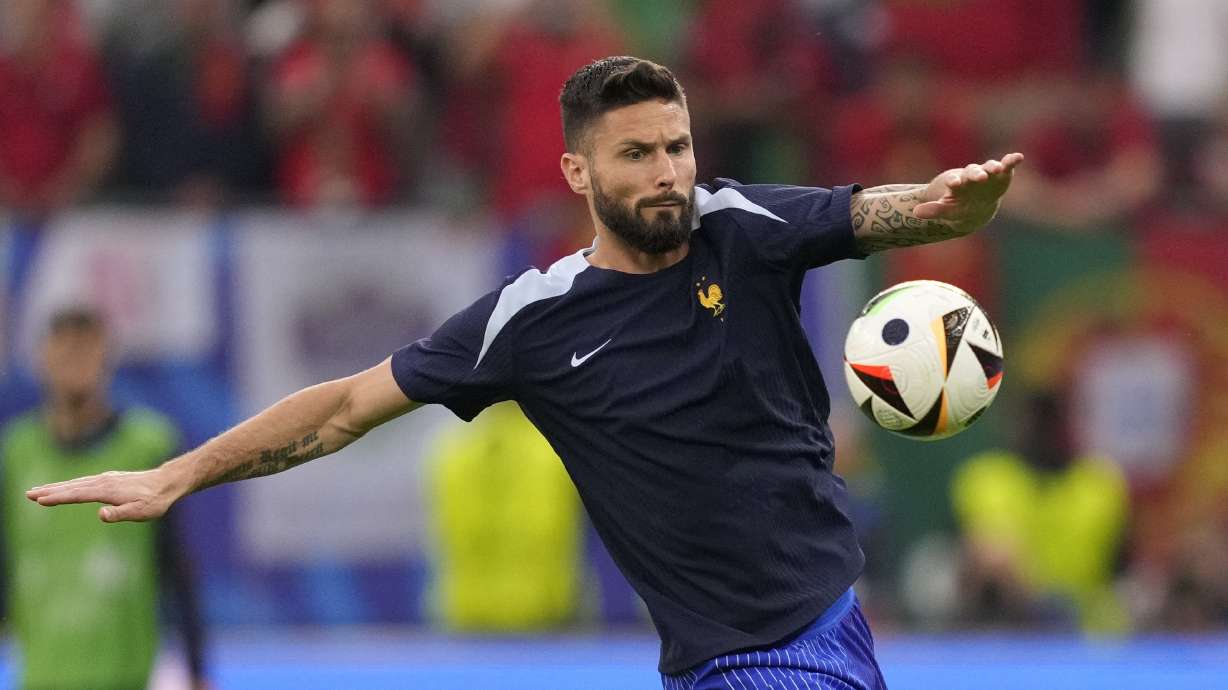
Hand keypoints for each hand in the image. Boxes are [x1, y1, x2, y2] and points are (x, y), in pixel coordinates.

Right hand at [25, 466, 182, 521]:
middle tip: (28, 494)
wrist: (167, 482)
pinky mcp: (109, 479)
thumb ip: (121, 514)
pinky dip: (70, 485)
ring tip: (38, 491)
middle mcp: (104, 481)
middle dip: (50, 490)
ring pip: (76, 483)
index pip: (77, 495)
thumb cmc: (155, 501)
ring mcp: (106, 479)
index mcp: (107, 491)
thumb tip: (100, 514)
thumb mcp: (142, 512)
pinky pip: (84, 482)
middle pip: (72, 486)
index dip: (58, 497)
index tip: (39, 500)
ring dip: (56, 487)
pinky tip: (63, 488)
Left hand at [915, 153, 1024, 228]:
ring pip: (990, 167)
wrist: (975, 208)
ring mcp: (987, 174)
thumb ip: (933, 210)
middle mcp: (972, 176)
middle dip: (976, 174)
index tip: (954, 184)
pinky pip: (1007, 165)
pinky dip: (1012, 161)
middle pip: (973, 172)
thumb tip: (914, 213)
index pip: (955, 181)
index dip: (955, 182)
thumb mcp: (946, 211)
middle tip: (979, 178)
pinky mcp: (1002, 174)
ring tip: (998, 169)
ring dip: (994, 167)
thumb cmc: (959, 207)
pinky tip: (1018, 157)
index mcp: (958, 184)